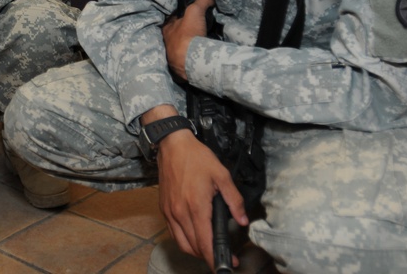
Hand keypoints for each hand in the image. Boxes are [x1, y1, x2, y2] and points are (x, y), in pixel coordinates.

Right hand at [157, 129, 247, 270]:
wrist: (172, 145)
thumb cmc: (197, 157)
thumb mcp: (222, 175)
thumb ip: (234, 200)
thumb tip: (242, 220)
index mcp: (196, 206)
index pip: (205, 242)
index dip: (216, 258)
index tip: (227, 264)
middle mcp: (180, 213)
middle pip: (193, 247)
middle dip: (209, 257)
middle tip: (224, 257)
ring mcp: (170, 212)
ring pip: (181, 244)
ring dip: (196, 251)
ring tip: (209, 249)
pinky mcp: (164, 208)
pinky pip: (173, 233)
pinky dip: (184, 241)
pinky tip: (194, 237)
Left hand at [162, 0, 213, 78]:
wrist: (191, 60)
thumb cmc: (188, 34)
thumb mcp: (195, 11)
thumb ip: (201, 1)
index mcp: (167, 30)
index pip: (172, 20)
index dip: (180, 17)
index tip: (190, 16)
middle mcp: (167, 43)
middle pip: (176, 35)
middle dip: (185, 33)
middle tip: (198, 31)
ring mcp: (173, 57)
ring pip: (181, 49)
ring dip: (189, 46)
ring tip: (201, 43)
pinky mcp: (181, 68)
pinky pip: (187, 60)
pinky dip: (193, 57)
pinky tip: (200, 55)